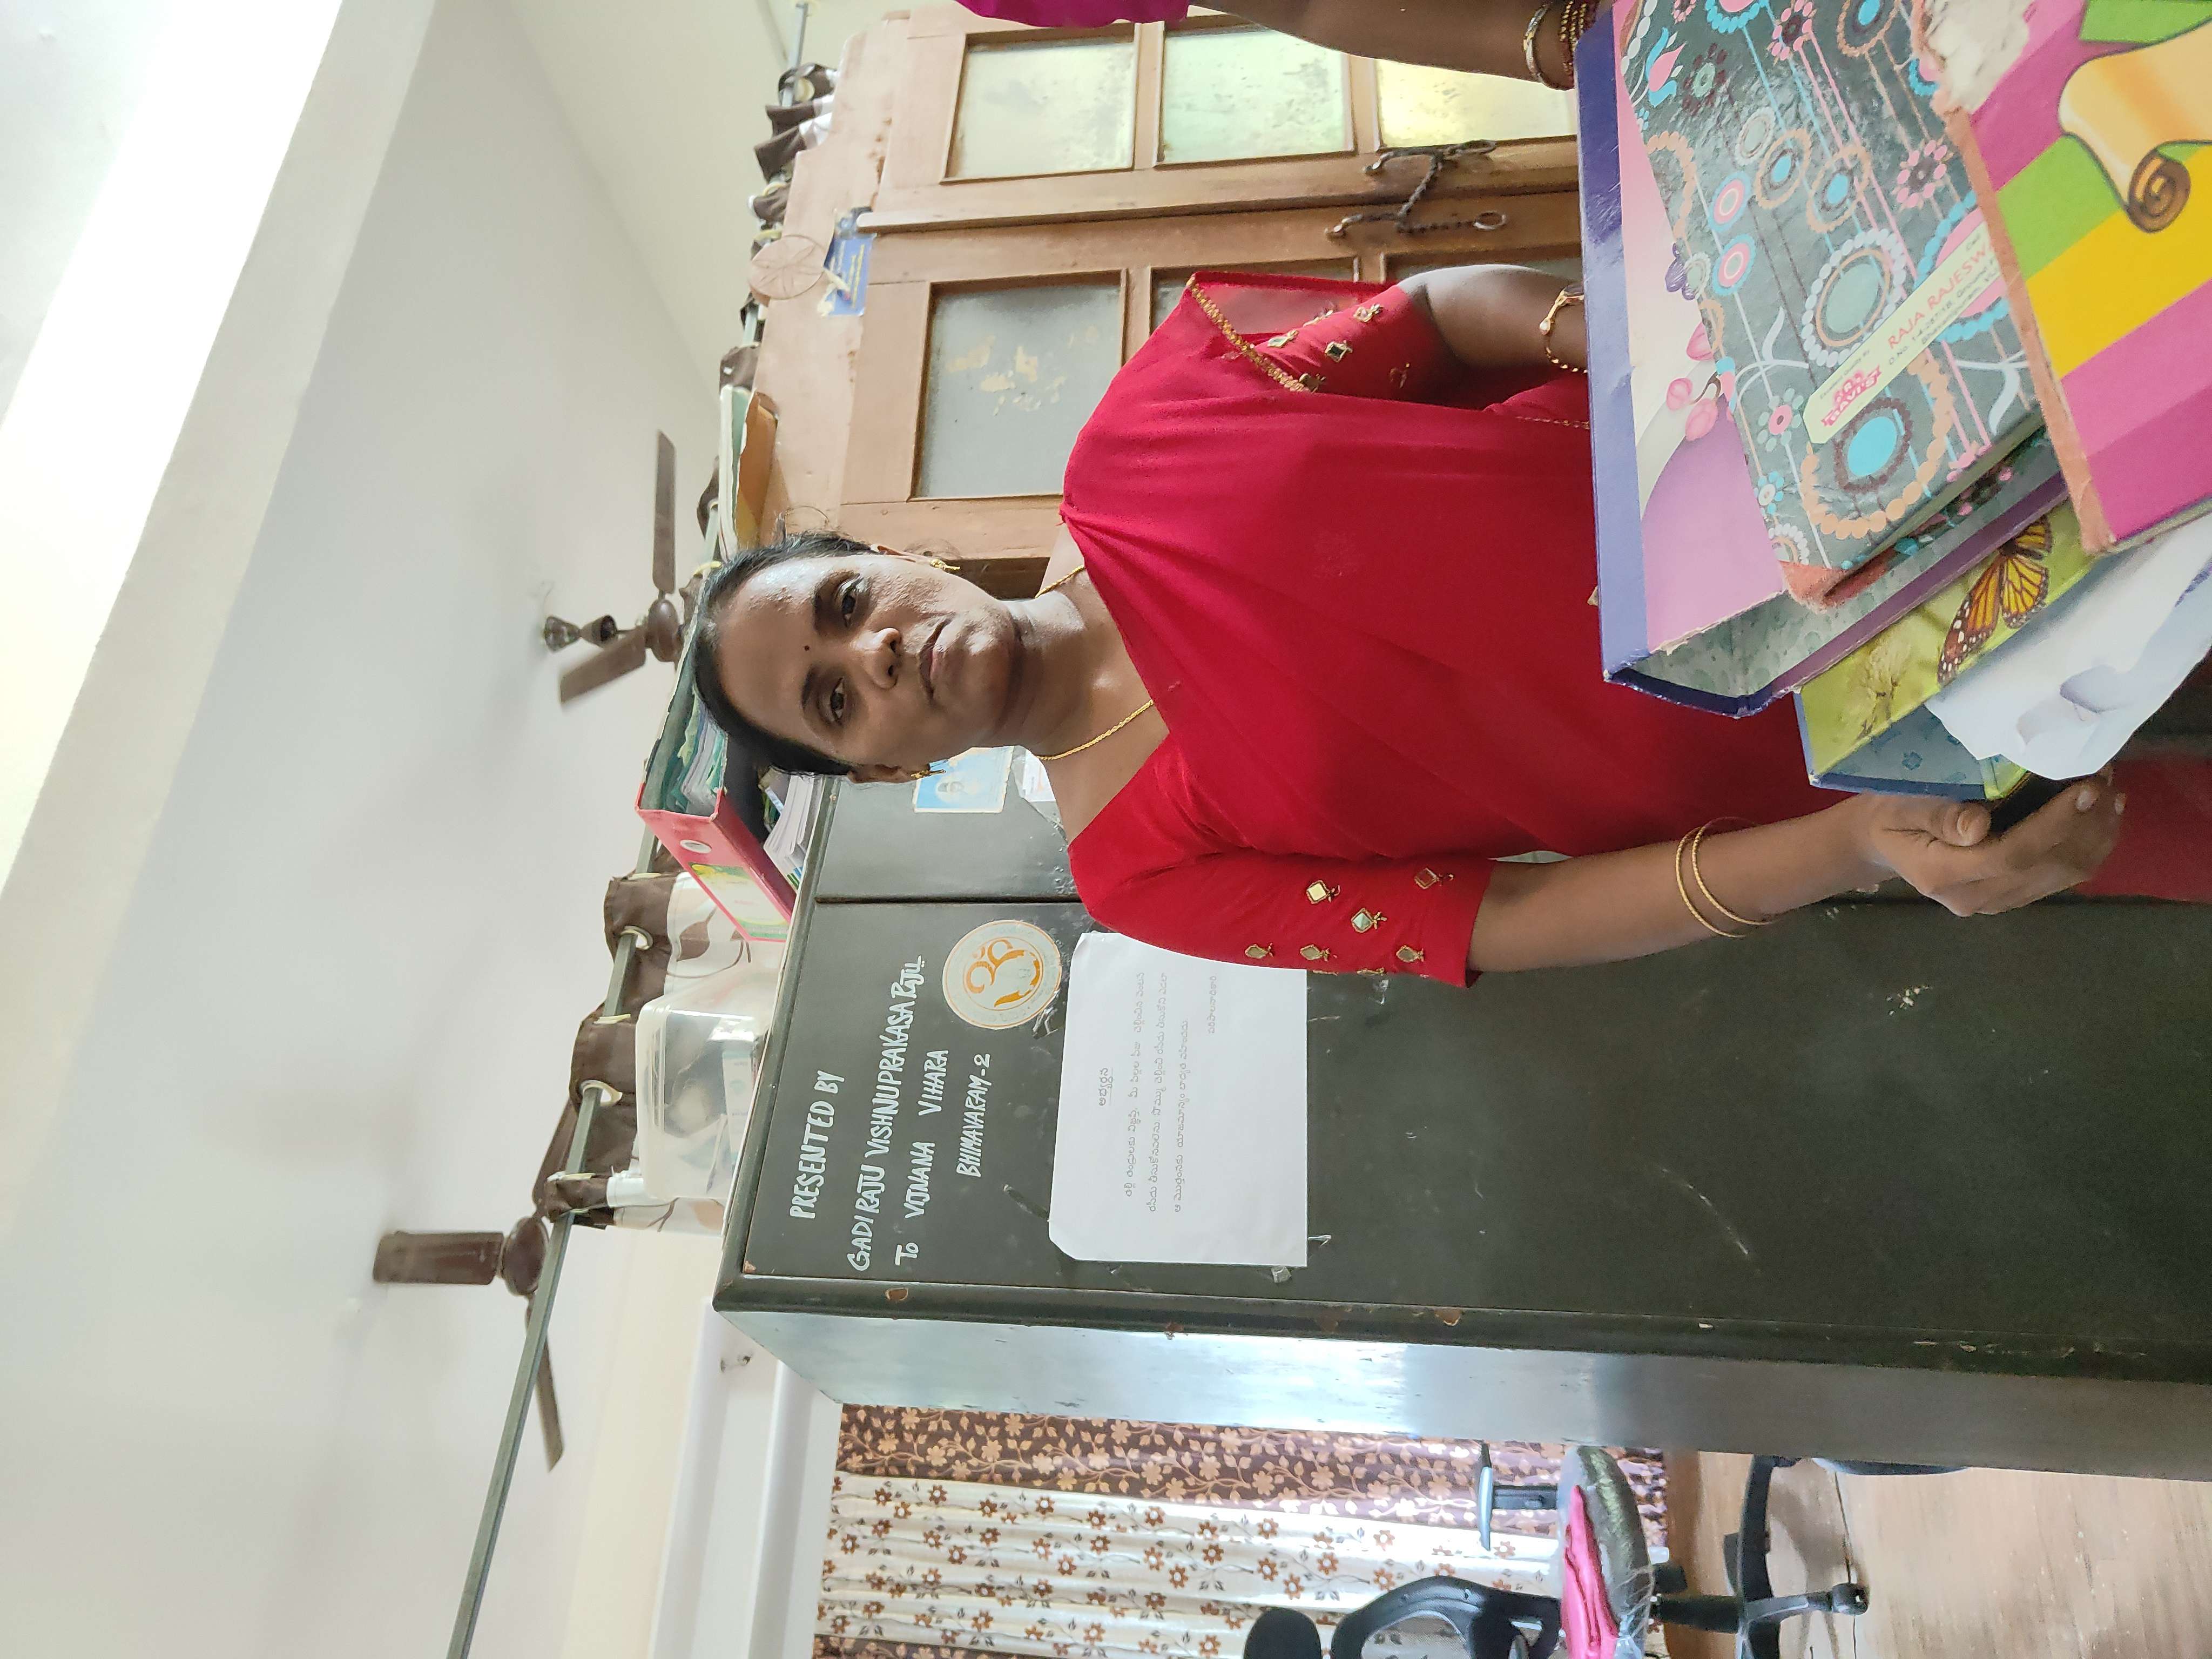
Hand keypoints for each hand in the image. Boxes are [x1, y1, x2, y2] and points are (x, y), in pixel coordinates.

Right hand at [1848, 775, 2124, 915]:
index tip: (2085, 788)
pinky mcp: (2013, 897)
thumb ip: (1937, 815)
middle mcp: (1974, 898)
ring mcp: (1996, 902)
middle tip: (2105, 778)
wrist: (1883, 842)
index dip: (2053, 824)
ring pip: (2062, 874)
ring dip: (2095, 834)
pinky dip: (2088, 845)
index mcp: (1943, 875)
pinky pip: (2062, 876)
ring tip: (2109, 792)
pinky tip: (2100, 815)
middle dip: (2084, 823)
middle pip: (2046, 867)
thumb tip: (1978, 826)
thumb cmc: (1890, 814)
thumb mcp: (1901, 805)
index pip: (2012, 855)